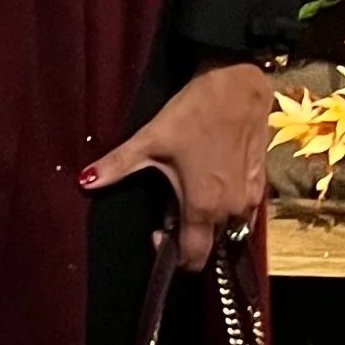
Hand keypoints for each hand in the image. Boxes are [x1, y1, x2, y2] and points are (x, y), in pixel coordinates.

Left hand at [81, 58, 271, 272]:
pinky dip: (226, 207)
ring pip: (228, 228)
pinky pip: (243, 211)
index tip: (157, 233)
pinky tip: (212, 182)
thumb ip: (117, 166)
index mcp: (202, 206)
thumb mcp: (150, 139)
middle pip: (209, 245)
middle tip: (169, 208)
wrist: (237, 86)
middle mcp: (230, 211)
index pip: (192, 258)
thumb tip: (84, 181)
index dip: (172, 255)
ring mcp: (249, 199)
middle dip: (188, 237)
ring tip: (190, 193)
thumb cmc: (193, 113)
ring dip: (209, 222)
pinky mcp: (260, 185)